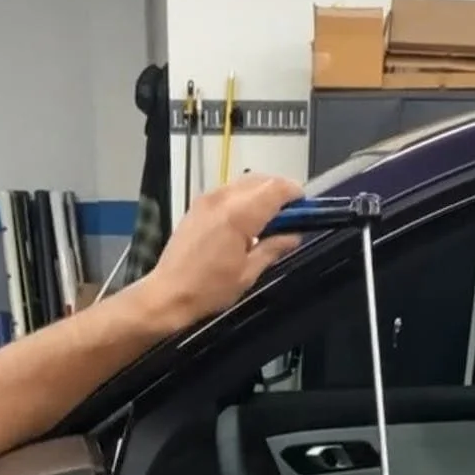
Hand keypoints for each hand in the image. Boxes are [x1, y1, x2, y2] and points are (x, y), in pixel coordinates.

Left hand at [143, 173, 303, 330]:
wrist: (168, 293)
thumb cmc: (208, 290)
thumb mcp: (248, 273)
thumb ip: (273, 248)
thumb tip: (293, 237)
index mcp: (238, 215)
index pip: (276, 189)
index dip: (295, 194)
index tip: (305, 206)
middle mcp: (222, 198)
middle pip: (261, 180)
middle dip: (279, 192)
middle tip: (291, 214)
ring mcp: (207, 199)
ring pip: (244, 182)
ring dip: (261, 193)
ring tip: (270, 218)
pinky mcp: (197, 205)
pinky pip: (228, 191)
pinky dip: (243, 197)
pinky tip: (247, 220)